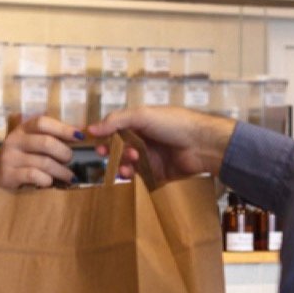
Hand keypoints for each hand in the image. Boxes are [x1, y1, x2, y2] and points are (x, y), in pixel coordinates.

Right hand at [0, 115, 81, 220]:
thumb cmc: (18, 161)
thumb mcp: (29, 145)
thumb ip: (48, 140)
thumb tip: (80, 135)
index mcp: (22, 130)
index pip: (43, 122)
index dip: (63, 128)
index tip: (79, 136)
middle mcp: (14, 140)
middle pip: (46, 142)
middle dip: (64, 153)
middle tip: (70, 161)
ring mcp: (10, 157)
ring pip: (44, 162)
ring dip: (61, 171)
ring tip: (69, 177)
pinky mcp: (8, 174)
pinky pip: (34, 175)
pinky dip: (47, 180)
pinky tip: (50, 183)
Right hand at [86, 107, 235, 182]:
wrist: (202, 144)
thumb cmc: (174, 124)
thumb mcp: (143, 116)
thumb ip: (117, 121)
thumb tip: (92, 128)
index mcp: (141, 123)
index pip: (115, 128)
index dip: (103, 134)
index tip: (92, 140)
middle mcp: (144, 139)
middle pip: (118, 147)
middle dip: (110, 150)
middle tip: (105, 153)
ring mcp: (150, 157)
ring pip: (126, 162)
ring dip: (121, 162)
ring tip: (128, 160)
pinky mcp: (156, 173)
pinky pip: (138, 176)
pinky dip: (130, 174)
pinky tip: (129, 172)